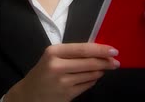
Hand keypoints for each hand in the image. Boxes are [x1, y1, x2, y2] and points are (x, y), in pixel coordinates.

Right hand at [4, 43, 119, 101]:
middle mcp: (57, 66)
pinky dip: (92, 81)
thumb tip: (98, 51)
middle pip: (89, 63)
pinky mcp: (67, 95)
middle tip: (116, 62)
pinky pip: (87, 86)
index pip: (82, 49)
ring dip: (100, 72)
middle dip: (105, 62)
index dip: (100, 49)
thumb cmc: (43, 73)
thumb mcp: (52, 58)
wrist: (28, 95)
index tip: (113, 50)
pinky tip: (91, 78)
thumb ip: (71, 54)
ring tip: (103, 69)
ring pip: (90, 75)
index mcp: (53, 52)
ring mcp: (62, 82)